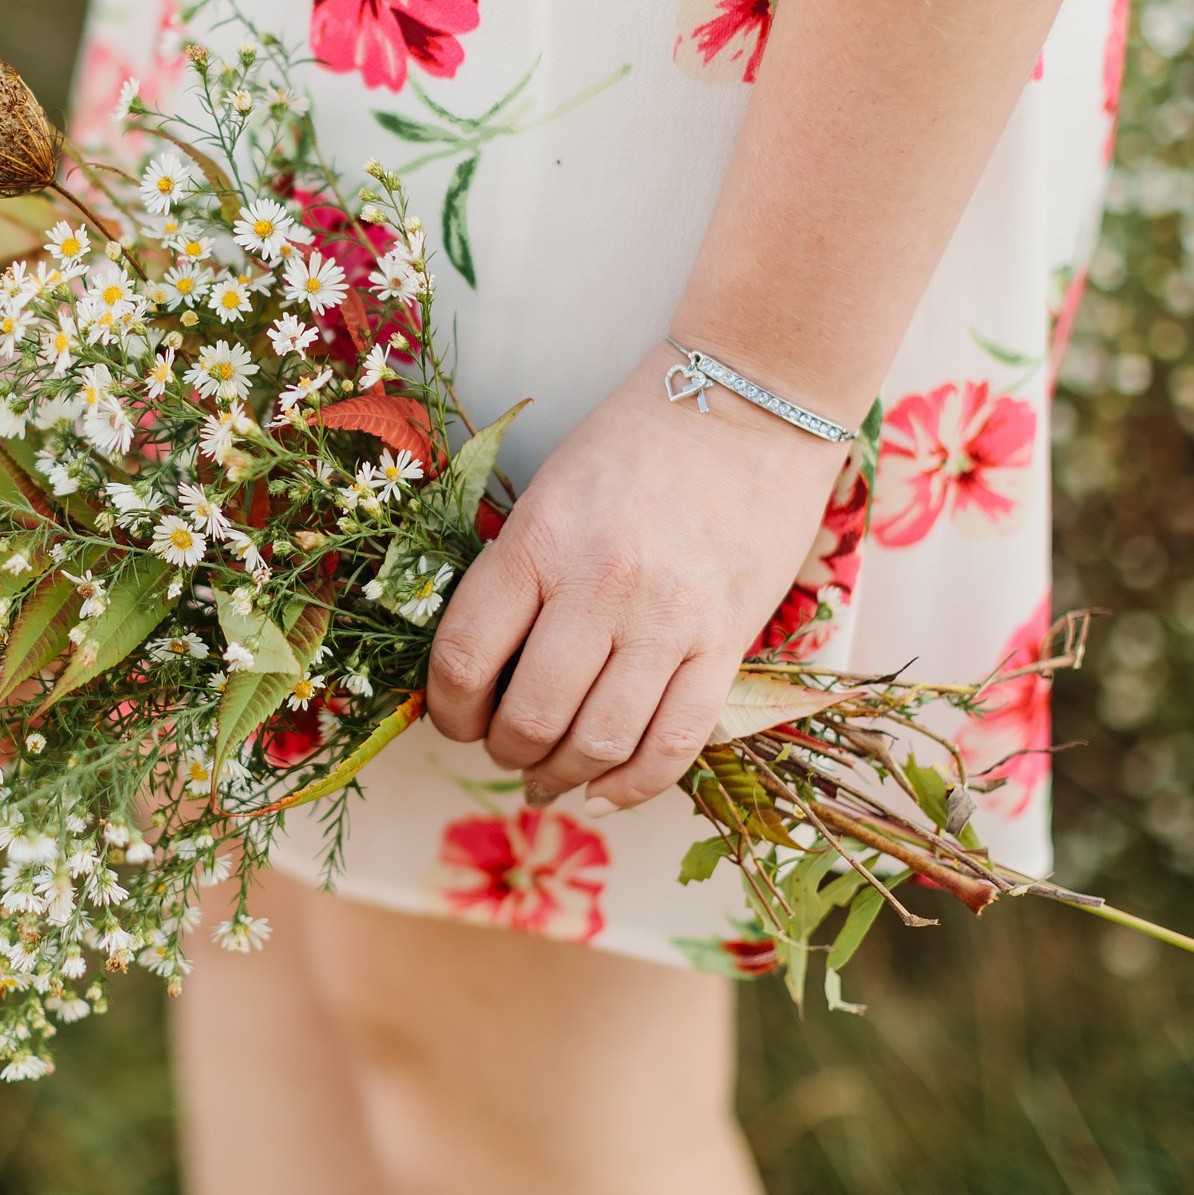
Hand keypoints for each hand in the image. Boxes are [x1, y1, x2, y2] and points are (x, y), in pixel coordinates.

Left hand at [424, 346, 851, 811]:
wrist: (745, 405)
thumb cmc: (634, 444)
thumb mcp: (549, 493)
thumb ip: (515, 577)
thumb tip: (481, 673)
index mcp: (538, 540)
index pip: (465, 657)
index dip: (448, 710)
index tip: (455, 719)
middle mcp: (599, 585)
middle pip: (532, 716)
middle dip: (506, 751)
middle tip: (506, 748)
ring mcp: (669, 619)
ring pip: (601, 742)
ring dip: (563, 775)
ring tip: (551, 775)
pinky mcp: (726, 642)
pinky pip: (676, 742)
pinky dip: (634, 785)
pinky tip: (606, 790)